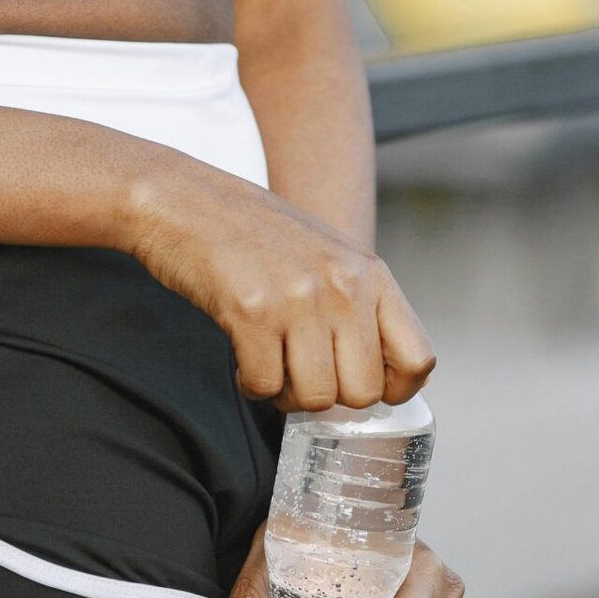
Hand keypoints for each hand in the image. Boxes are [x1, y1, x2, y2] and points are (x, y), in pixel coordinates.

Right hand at [125, 157, 433, 409]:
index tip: (353, 381)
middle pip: (362, 393)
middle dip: (326, 395)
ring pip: (315, 398)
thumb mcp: (325, 257)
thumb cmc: (250, 232)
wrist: (181, 199)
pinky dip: (250, 382)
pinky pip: (265, 386)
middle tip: (296, 368)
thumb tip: (382, 377)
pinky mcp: (252, 310)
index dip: (389, 389)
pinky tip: (241, 351)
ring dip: (284, 391)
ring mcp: (299, 297)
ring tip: (267, 356)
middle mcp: (343, 284)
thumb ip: (357, 307)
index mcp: (368, 272)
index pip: (418, 360)